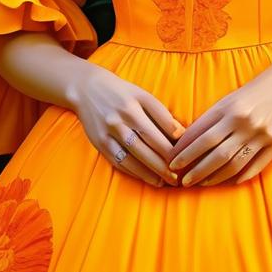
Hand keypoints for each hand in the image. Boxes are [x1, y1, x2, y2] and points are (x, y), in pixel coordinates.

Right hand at [73, 68, 185, 187]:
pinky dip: (133, 172)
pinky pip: (118, 161)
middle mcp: (121, 117)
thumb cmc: (120, 91)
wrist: (86, 88)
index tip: (186, 154)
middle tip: (178, 177)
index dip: (174, 141)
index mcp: (135, 102)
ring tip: (165, 182)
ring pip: (133, 156)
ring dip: (150, 172)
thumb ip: (160, 112)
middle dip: (164, 163)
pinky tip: (146, 178)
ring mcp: (109, 131)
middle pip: (147, 144)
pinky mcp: (99, 142)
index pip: (160, 125)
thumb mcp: (141, 94)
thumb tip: (180, 133)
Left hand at [168, 62, 271, 187]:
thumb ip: (214, 117)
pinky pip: (255, 165)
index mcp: (230, 107)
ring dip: (213, 177)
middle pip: (214, 152)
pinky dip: (240, 176)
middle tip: (180, 180)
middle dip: (194, 169)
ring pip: (232, 163)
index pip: (201, 134)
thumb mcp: (232, 98)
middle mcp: (244, 121)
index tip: (171, 161)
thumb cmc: (256, 89)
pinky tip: (228, 182)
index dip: (185, 150)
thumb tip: (189, 140)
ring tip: (199, 183)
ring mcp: (261, 134)